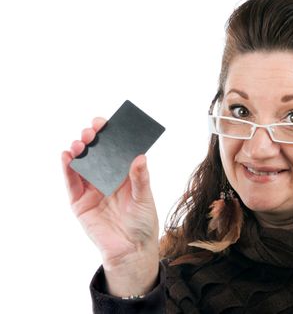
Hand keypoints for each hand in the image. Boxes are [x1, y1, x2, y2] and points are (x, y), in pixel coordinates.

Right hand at [61, 117, 159, 295]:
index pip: (115, 150)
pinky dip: (67, 169)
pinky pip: (71, 183)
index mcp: (124, 174)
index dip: (109, 136)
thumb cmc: (143, 222)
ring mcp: (92, 189)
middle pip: (96, 154)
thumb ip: (140, 179)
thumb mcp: (145, 198)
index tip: (105, 123)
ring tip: (80, 143)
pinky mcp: (80, 202)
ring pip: (82, 165)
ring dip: (79, 151)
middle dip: (93, 140)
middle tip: (91, 131)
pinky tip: (66, 156)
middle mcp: (106, 178)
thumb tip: (140, 157)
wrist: (131, 250)